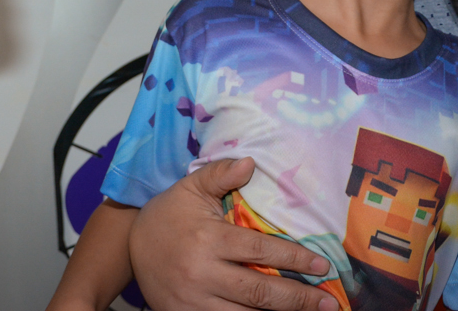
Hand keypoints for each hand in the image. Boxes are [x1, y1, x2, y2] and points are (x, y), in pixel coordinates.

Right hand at [128, 158, 337, 310]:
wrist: (128, 245)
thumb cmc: (167, 214)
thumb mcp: (191, 188)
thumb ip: (220, 174)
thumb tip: (251, 161)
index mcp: (208, 239)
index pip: (260, 251)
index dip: (295, 259)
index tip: (323, 266)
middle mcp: (202, 273)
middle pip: (259, 291)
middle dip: (298, 299)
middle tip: (330, 304)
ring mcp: (193, 301)